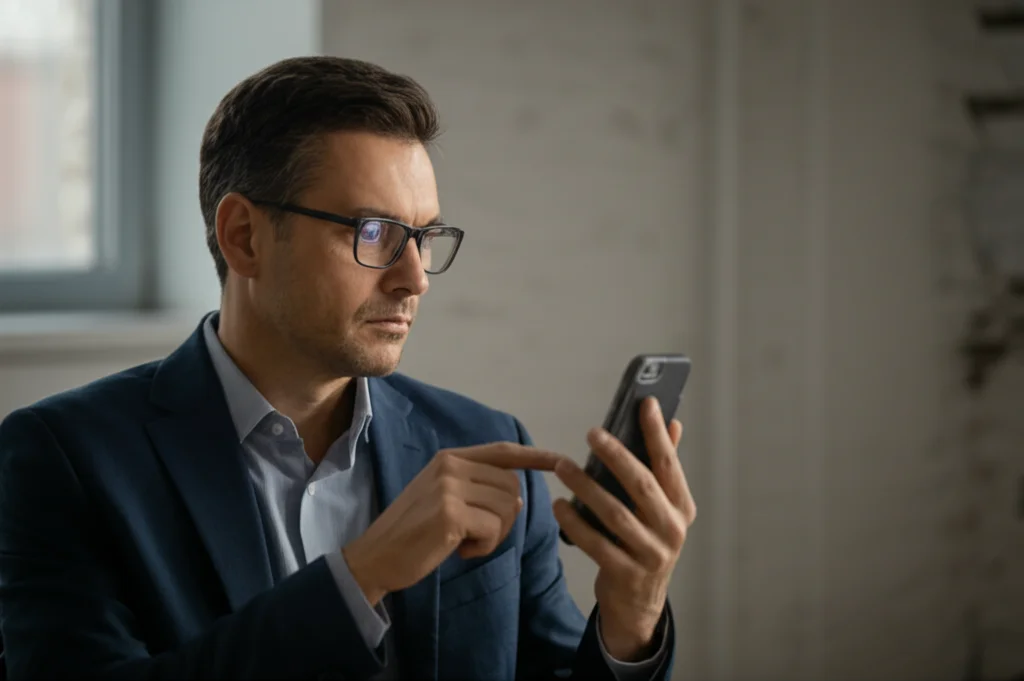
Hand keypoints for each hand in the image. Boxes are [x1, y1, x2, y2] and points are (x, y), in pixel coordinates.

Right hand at [344, 442, 565, 605]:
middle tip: (475, 535)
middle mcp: (451, 465)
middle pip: (511, 487)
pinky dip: (483, 548)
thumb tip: (517, 500)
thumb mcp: (444, 500)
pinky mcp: (450, 514)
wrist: (375, 556)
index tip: (562, 460)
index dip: (535, 456)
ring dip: (493, 535)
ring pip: (507, 509)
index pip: (503, 451)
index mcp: (450, 458)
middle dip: (504, 518)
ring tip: (462, 542)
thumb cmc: (413, 533)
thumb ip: (478, 491)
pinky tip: (458, 551)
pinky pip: (494, 530)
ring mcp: (450, 487)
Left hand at [553, 397, 695, 660]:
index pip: (668, 464)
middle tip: (593, 433)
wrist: (640, 602)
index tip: (645, 402)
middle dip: (617, 455)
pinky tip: (559, 506)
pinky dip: (575, 523)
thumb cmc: (646, 542)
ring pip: (614, 514)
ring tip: (563, 466)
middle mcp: (672, 530)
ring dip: (586, 487)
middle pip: (642, 485)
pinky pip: (595, 543)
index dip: (657, 433)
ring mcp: (650, 555)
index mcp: (682, 508)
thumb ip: (664, 469)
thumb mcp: (661, 509)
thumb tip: (673, 422)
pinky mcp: (625, 573)